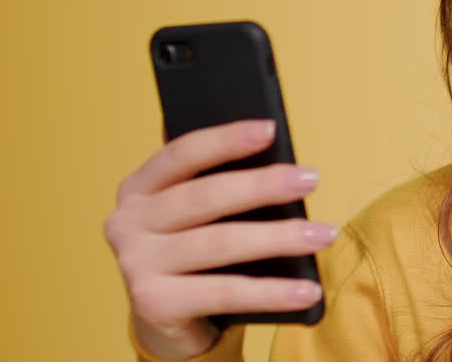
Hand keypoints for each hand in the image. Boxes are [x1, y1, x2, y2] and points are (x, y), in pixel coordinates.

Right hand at [103, 119, 335, 359]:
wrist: (167, 320)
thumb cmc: (196, 252)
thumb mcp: (202, 217)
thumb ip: (224, 191)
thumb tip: (284, 171)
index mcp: (139, 187)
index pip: (182, 154)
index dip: (226, 139)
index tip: (270, 129)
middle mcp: (128, 222)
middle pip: (206, 196)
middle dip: (264, 186)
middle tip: (311, 179)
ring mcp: (136, 264)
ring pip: (220, 243)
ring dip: (280, 238)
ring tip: (323, 235)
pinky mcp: (154, 304)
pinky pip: (226, 292)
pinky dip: (273, 292)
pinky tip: (308, 290)